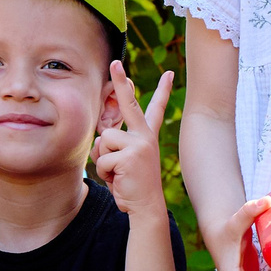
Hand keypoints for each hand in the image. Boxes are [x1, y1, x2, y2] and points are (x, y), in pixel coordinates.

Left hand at [92, 62, 173, 221]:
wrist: (146, 208)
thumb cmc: (132, 186)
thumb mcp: (124, 161)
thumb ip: (114, 146)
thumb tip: (101, 135)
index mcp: (147, 136)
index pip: (155, 109)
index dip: (162, 90)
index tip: (169, 73)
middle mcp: (145, 136)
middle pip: (130, 104)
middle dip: (121, 81)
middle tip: (115, 62)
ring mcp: (139, 145)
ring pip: (104, 141)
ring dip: (103, 161)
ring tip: (118, 173)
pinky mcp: (130, 156)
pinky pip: (103, 158)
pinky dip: (105, 173)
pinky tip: (119, 179)